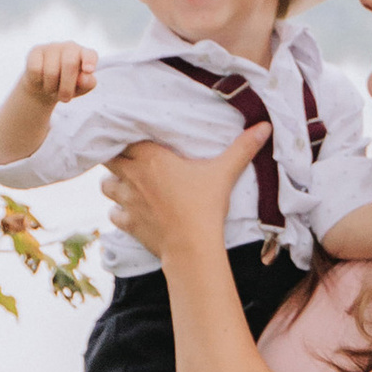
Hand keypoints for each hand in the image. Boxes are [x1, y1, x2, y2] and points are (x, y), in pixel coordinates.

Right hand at [21, 40, 99, 110]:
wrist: (44, 87)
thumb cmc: (67, 86)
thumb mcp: (80, 89)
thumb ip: (87, 84)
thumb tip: (84, 78)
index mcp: (84, 54)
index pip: (90, 54)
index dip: (89, 61)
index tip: (89, 70)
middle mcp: (70, 47)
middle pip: (70, 64)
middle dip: (67, 86)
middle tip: (65, 99)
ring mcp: (52, 47)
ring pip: (51, 71)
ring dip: (51, 87)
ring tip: (52, 89)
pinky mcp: (36, 51)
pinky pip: (36, 69)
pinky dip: (38, 81)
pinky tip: (40, 80)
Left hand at [102, 128, 266, 262]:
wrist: (192, 246)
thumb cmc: (206, 205)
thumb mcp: (224, 173)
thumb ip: (242, 148)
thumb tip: (265, 125)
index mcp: (151, 157)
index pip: (123, 138)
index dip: (124, 136)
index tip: (132, 136)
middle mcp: (133, 175)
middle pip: (109, 159)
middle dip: (115, 157)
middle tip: (129, 158)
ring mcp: (127, 200)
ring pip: (106, 185)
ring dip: (114, 183)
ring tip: (127, 183)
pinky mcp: (127, 223)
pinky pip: (113, 213)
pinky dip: (118, 211)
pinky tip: (129, 211)